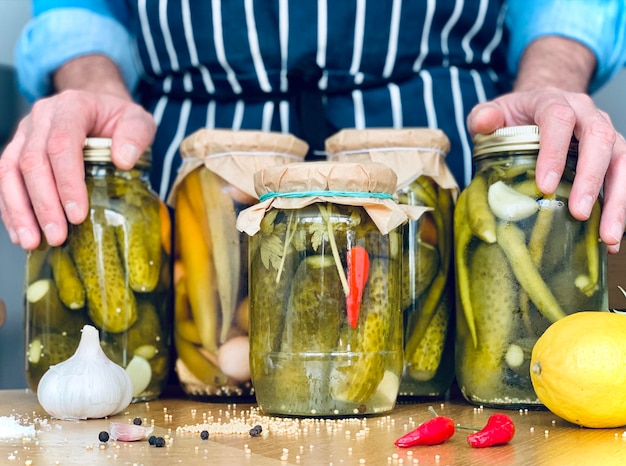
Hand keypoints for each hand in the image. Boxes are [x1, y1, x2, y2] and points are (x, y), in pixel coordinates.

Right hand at [0, 89, 155, 249]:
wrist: (98, 107)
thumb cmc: (118, 118)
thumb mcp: (138, 120)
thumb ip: (136, 135)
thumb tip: (123, 159)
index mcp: (71, 107)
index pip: (62, 143)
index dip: (67, 181)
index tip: (77, 214)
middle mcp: (41, 117)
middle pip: (32, 162)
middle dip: (44, 204)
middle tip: (58, 236)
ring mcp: (24, 134)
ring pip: (9, 172)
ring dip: (20, 210)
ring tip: (32, 242)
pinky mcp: (16, 150)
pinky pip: (4, 180)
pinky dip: (11, 209)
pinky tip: (21, 234)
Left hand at [467, 88, 625, 253]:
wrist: (538, 107)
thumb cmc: (514, 115)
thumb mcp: (491, 112)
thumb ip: (483, 116)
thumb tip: (484, 123)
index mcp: (553, 101)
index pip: (559, 119)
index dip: (554, 151)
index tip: (545, 185)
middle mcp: (586, 113)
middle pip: (599, 138)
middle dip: (591, 178)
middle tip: (578, 212)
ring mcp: (604, 132)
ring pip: (620, 159)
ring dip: (617, 199)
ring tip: (608, 235)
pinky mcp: (612, 153)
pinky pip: (622, 177)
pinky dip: (618, 207)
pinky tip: (608, 236)